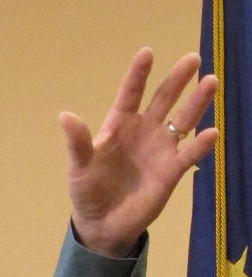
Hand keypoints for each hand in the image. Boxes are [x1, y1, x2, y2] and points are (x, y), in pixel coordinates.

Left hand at [59, 48, 217, 256]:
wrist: (102, 223)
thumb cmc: (88, 191)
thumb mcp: (79, 166)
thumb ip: (78, 142)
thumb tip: (65, 116)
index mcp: (120, 124)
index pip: (131, 94)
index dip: (139, 74)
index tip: (147, 52)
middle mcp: (144, 130)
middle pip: (164, 99)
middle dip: (178, 79)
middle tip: (192, 59)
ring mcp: (161, 149)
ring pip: (183, 119)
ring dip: (197, 102)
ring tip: (210, 82)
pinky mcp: (172, 171)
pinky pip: (189, 154)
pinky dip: (200, 145)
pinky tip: (211, 132)